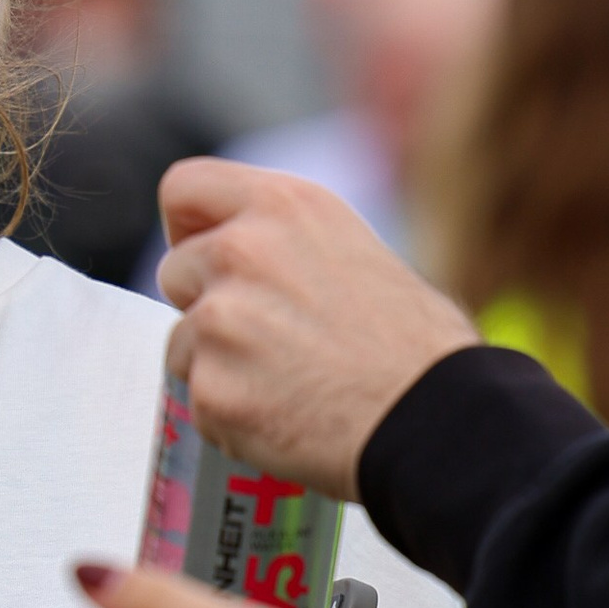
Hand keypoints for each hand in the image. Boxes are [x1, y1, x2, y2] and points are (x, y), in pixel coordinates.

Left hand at [156, 161, 477, 497]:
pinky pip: (198, 399)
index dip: (187, 226)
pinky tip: (286, 415)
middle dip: (206, 304)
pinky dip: (231, 414)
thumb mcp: (352, 249)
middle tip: (267, 337)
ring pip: (181, 341)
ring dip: (218, 364)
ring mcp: (220, 320)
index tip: (203, 253)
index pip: (183, 188)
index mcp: (283, 205)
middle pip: (174, 270)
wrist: (434, 418)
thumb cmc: (412, 343)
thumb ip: (283, 243)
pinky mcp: (212, 388)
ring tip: (288, 381)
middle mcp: (242, 250)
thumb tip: (234, 258)